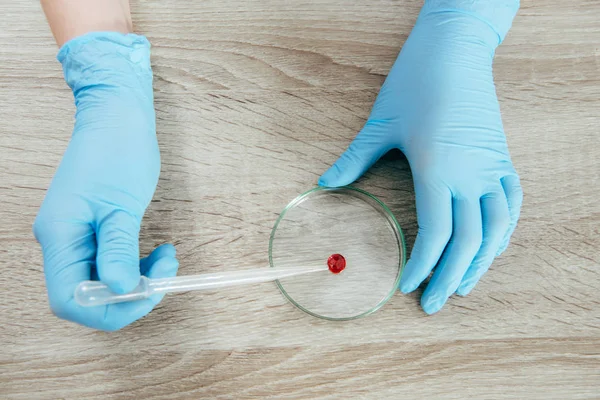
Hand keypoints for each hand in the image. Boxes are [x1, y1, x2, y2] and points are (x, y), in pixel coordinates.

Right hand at [33, 33, 177, 330]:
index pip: (70, 299)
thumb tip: (122, 290)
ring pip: (102, 282)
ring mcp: (75, 236)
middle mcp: (61, 241)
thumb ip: (119, 250)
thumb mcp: (122, 204)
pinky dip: (135, 266)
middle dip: (130, 294)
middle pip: (87, 296)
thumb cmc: (118, 149)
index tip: (148, 294)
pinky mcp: (92, 230)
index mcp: (60, 235)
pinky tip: (157, 254)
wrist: (118, 116)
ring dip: (137, 280)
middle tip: (164, 275)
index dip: (109, 309)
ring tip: (166, 259)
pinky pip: (110, 264)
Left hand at [319, 3, 522, 313]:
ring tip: (464, 286)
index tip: (406, 287)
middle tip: (433, 305)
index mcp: (436, 168)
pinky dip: (504, 231)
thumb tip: (321, 184)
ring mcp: (491, 166)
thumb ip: (353, 160)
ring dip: (482, 263)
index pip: (434, 233)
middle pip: (468, 241)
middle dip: (450, 278)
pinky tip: (492, 248)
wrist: (454, 49)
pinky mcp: (502, 158)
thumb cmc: (413, 83)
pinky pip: (512, 203)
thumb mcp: (379, 124)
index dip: (421, 266)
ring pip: (497, 229)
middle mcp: (469, 173)